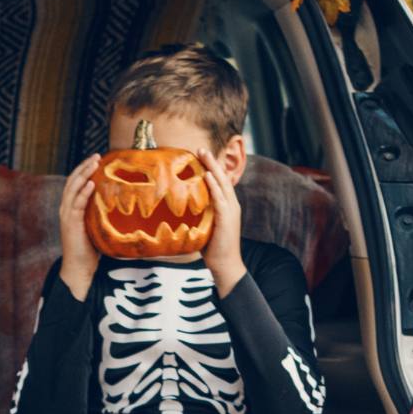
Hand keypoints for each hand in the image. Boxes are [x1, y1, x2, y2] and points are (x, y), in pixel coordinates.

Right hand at [57, 153, 100, 300]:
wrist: (79, 268)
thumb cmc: (90, 249)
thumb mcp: (97, 226)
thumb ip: (103, 214)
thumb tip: (123, 204)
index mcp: (72, 208)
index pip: (76, 183)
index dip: (84, 170)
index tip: (97, 160)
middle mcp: (66, 208)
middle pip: (73, 181)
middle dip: (84, 166)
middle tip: (97, 155)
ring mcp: (67, 215)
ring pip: (73, 188)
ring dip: (83, 174)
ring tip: (94, 163)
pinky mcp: (70, 223)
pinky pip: (76, 204)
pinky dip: (83, 192)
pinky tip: (91, 183)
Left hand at [198, 148, 245, 296]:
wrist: (225, 265)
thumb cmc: (213, 248)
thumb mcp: (204, 227)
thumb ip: (198, 215)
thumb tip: (181, 209)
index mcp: (227, 206)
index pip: (220, 182)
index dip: (211, 168)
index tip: (200, 155)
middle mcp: (231, 205)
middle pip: (222, 178)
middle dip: (212, 162)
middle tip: (201, 148)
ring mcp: (230, 211)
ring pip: (222, 184)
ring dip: (212, 167)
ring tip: (203, 154)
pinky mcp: (226, 219)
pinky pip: (220, 198)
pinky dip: (214, 186)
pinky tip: (208, 176)